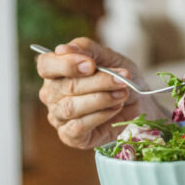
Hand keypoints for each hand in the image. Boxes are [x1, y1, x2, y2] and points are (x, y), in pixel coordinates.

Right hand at [36, 37, 161, 148]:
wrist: (139, 102)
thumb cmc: (118, 77)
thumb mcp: (108, 57)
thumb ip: (87, 49)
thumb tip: (62, 49)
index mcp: (56, 71)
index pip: (46, 65)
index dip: (66, 64)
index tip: (91, 65)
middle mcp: (52, 94)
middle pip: (66, 86)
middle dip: (98, 81)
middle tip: (122, 79)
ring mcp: (58, 116)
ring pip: (71, 107)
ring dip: (102, 99)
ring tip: (122, 94)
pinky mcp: (70, 135)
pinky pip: (79, 126)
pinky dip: (100, 115)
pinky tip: (115, 108)